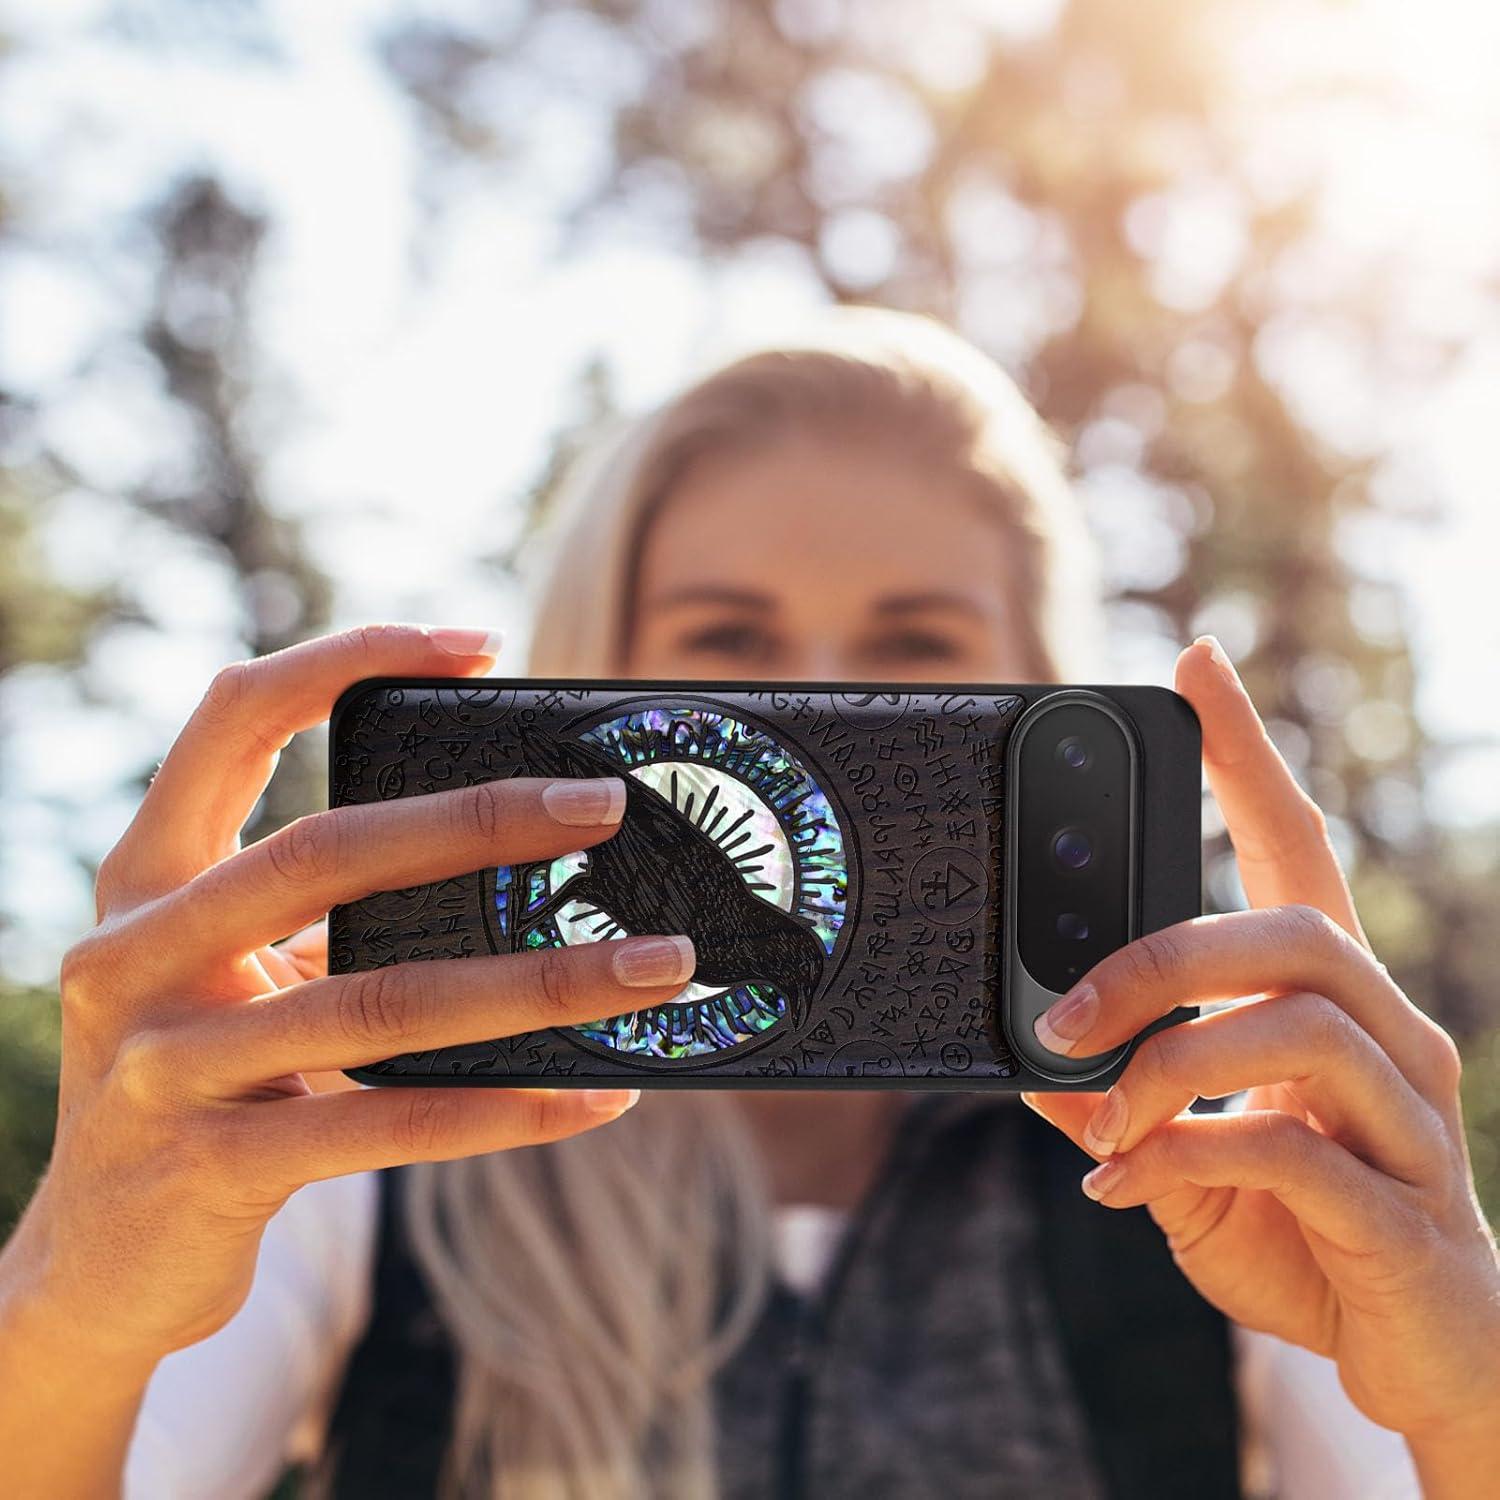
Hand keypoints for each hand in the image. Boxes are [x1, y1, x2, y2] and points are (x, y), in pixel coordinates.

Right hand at [0, 624, 695, 1380]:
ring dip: (541, 981)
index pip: (233, 717)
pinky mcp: (212, 1170)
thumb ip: (330, 914)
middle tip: (606, 805)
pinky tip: (600, 1093)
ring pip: (382, 1003)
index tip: (480, 644)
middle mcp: (134, 955)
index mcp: (147, 877)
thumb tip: (527, 862)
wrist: (97, 1264)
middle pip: (325, 851)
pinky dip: (509, 1108)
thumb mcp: (237, 974)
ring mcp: (163, 1066)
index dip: (349, 659)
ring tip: (656, 965)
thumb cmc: (205, 1079)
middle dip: (479, 820)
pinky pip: (391, 1123)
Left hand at [1023, 638, 1499, 1482]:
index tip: (1195, 664)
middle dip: (1160, 959)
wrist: (1421, 1360)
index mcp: (1334, 1003)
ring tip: (1099, 1120)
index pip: (1298, 847)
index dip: (1248, 754)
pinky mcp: (1407, 1212)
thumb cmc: (1304, 1234)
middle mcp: (1391, 1038)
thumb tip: (1034, 1067)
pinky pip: (1293, 1149)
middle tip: (1063, 1015)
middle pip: (1292, 931)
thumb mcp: (1190, 1157)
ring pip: (1298, 1027)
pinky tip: (1129, 1186)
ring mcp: (1413, 1122)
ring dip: (1169, 1065)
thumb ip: (1125, 1105)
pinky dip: (1188, 1155)